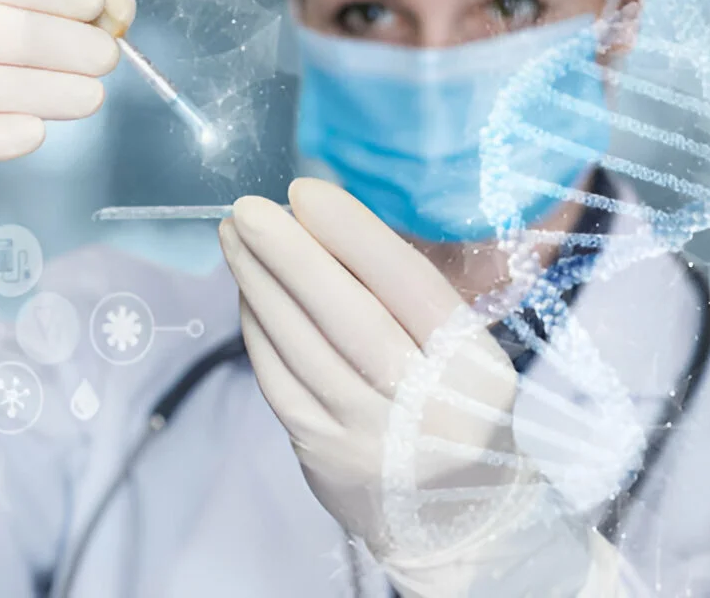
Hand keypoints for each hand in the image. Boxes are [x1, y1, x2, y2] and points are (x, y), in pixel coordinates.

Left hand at [218, 178, 522, 564]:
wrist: (461, 518)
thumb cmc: (461, 407)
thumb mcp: (469, 354)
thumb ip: (411, 298)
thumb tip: (331, 221)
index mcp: (476, 370)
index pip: (411, 291)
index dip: (356, 237)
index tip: (307, 192)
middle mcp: (426, 409)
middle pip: (349, 321)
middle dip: (291, 257)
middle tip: (246, 210)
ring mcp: (369, 438)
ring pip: (303, 351)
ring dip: (260, 287)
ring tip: (233, 239)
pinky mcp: (324, 455)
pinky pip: (279, 383)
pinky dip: (257, 331)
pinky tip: (247, 291)